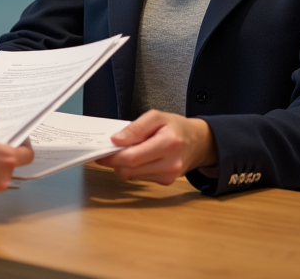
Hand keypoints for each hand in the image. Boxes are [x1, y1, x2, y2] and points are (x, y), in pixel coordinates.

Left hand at [96, 110, 216, 184]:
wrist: (199, 142)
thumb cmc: (177, 128)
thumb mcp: (157, 117)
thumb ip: (136, 127)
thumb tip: (117, 140)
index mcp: (168, 144)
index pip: (133, 157)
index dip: (112, 157)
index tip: (100, 153)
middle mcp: (170, 164)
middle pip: (130, 170)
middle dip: (114, 162)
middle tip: (108, 151)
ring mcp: (168, 176)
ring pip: (132, 176)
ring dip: (124, 165)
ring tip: (128, 150)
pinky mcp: (165, 182)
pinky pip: (139, 178)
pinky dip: (134, 168)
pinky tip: (139, 158)